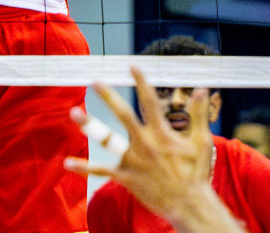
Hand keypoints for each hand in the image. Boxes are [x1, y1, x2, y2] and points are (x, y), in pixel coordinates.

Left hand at [65, 69, 244, 232]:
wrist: (189, 204)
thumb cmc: (196, 172)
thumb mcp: (201, 142)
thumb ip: (200, 115)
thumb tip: (202, 90)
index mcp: (162, 133)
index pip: (149, 101)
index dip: (141, 82)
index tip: (132, 65)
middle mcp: (145, 144)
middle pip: (123, 115)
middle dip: (109, 97)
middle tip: (96, 81)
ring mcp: (133, 161)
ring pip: (108, 140)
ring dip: (90, 126)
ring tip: (74, 113)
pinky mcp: (126, 177)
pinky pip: (102, 171)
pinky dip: (84, 168)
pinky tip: (67, 163)